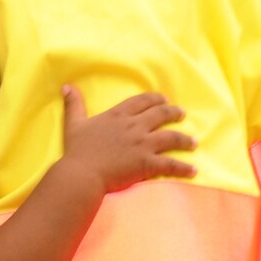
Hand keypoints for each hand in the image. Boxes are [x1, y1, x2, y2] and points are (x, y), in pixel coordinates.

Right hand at [61, 85, 195, 192]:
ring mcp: (143, 144)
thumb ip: (74, 104)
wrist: (82, 174)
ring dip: (185, 140)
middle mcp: (134, 126)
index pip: (142, 101)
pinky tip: (193, 170)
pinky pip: (171, 165)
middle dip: (174, 114)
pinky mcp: (147, 163)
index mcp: (118, 115)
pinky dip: (184, 168)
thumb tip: (67, 86)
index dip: (155, 99)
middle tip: (182, 115)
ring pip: (172, 138)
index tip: (164, 100)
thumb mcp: (74, 124)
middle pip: (161, 115)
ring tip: (193, 142)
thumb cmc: (77, 151)